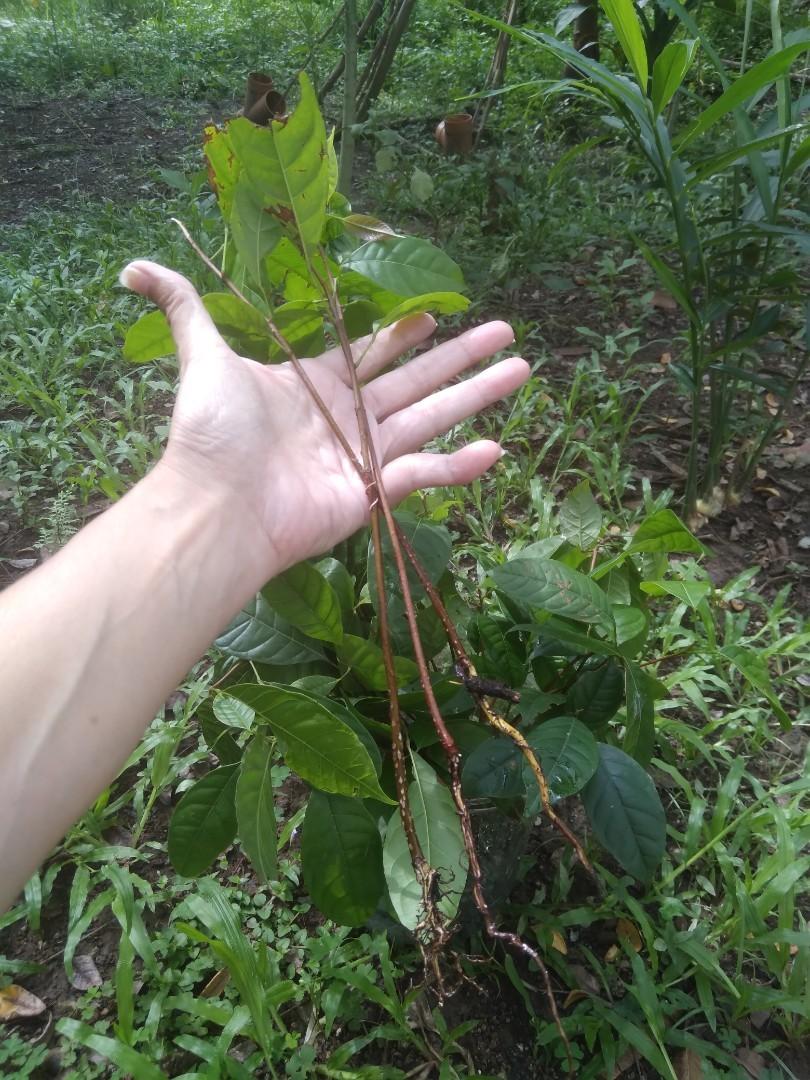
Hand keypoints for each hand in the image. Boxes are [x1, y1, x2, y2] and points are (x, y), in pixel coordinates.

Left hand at [120, 261, 529, 574]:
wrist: (217, 505)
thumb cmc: (214, 433)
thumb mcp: (203, 357)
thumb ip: (182, 307)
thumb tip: (132, 266)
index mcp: (318, 384)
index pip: (374, 352)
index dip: (408, 332)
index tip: (441, 311)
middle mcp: (349, 418)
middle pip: (419, 380)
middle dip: (464, 357)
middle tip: (509, 335)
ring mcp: (365, 457)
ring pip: (434, 419)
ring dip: (478, 396)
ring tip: (522, 371)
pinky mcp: (374, 494)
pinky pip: (425, 475)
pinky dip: (458, 466)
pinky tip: (496, 448)